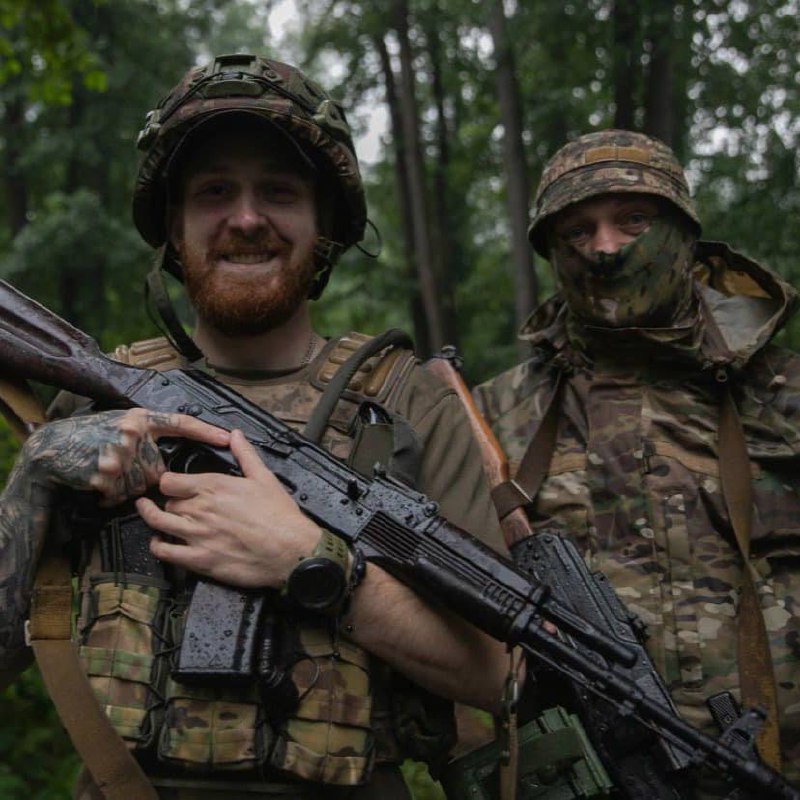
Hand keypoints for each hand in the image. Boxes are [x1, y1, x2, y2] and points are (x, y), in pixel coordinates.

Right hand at [24, 409, 229, 506]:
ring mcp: (118, 455)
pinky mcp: (105, 475)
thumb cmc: (89, 436)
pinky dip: (110, 494)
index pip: (180, 423)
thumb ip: (147, 435)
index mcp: (139, 419)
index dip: (205, 431)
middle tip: (121, 467)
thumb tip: (169, 460)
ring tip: (105, 472)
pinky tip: (97, 481)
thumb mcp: (120, 424)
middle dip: (142, 475)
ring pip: (139, 485)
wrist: (50, 448)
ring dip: (125, 486)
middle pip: (158, 469)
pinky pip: (120, 495)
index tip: (227, 437)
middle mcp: (132, 434)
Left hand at [137, 429, 319, 587]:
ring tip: (148, 514)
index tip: (171, 485)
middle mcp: (199, 509)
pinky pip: (165, 552)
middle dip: (168, 502)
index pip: (170, 481)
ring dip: (151, 518)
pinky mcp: (199, 560)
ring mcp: (197, 535)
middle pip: (167, 502)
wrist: (290, 550)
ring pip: (158, 523)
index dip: (168, 483)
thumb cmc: (280, 515)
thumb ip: (245, 454)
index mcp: (213, 487)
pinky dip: (157, 546)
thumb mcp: (264, 477)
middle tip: (172, 504)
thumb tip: (235, 434)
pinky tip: (160, 543)